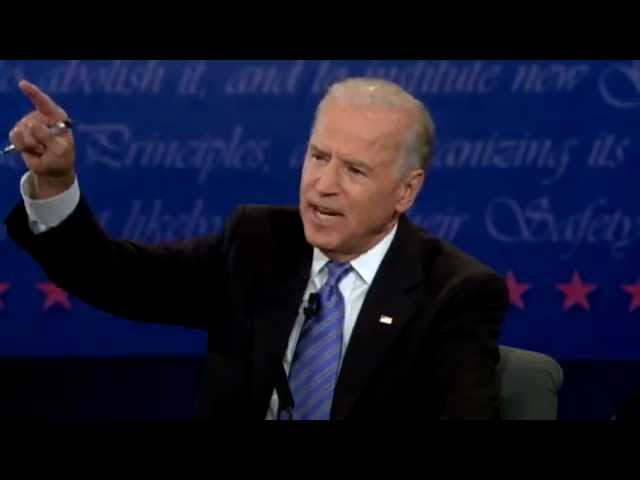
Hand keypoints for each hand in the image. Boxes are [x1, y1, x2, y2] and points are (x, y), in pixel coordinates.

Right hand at [9, 80, 75, 198]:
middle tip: (47, 149)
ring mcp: (28, 123)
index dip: (33, 93)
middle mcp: (41, 116)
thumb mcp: (60, 150)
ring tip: (41, 149)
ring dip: (31, 145)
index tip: (22, 84)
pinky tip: (31, 150)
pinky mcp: (19, 132)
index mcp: (56, 116)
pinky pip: (14, 136)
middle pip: (31, 125)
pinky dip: (22, 146)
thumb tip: (32, 124)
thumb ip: (48, 137)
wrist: (51, 167)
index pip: (44, 102)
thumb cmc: (61, 157)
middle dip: (38, 141)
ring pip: (22, 131)